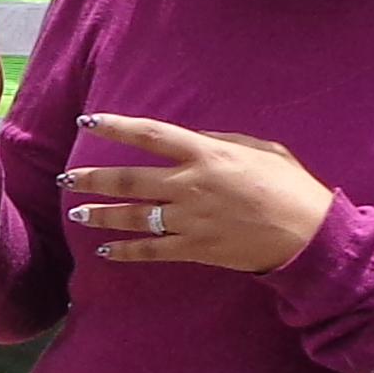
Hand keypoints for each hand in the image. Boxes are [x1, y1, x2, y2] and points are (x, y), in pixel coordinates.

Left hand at [61, 113, 335, 274]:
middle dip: (93, 178)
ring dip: (101, 214)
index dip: (116, 126)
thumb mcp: (259, 149)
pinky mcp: (194, 249)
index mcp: (206, 154)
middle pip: (129, 179)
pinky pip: (150, 251)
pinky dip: (125, 251)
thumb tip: (192, 139)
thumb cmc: (289, 185)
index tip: (89, 121)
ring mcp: (189, 219)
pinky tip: (104, 250)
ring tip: (76, 213)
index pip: (150, 135)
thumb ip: (220, 142)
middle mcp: (190, 185)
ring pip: (133, 216)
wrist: (306, 234)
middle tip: (67, 177)